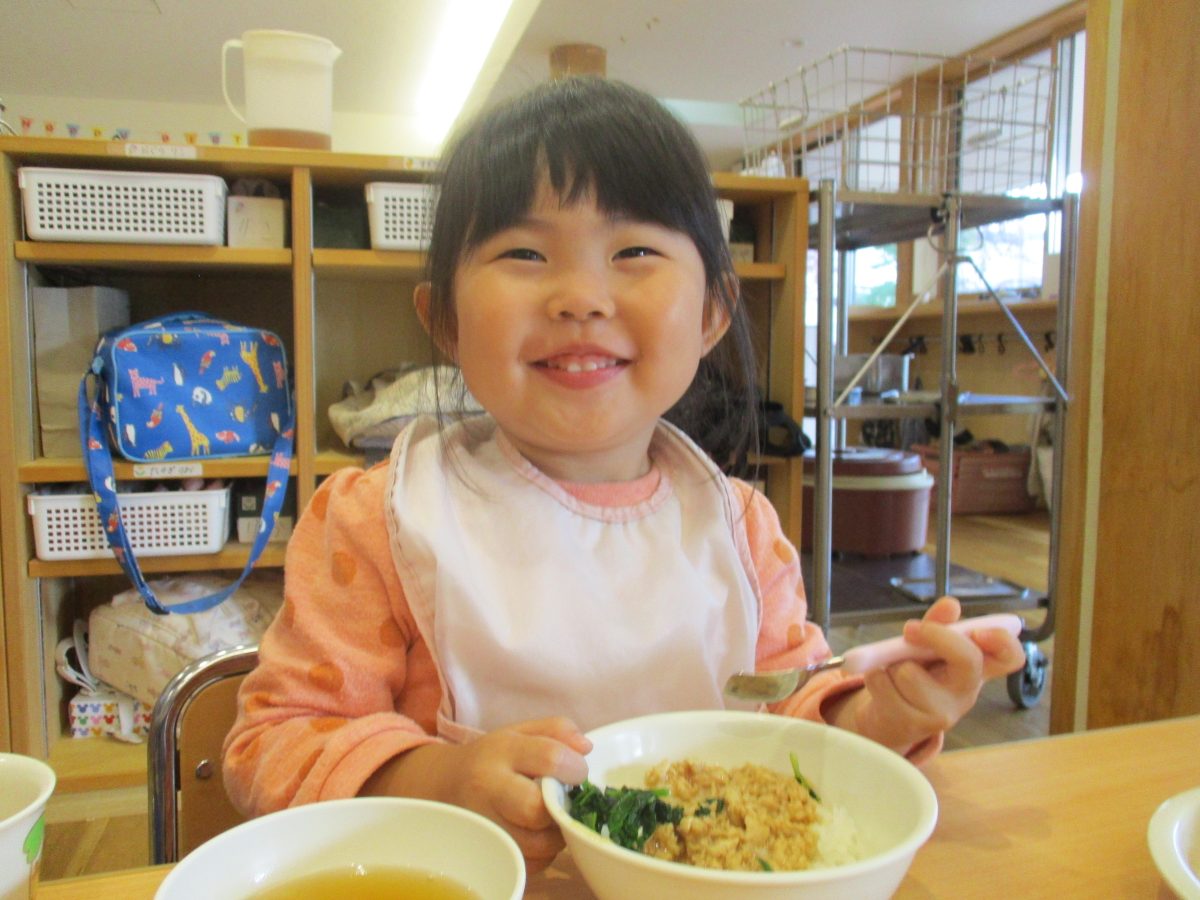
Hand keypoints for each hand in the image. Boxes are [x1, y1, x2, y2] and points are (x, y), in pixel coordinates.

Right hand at [361, 717, 590, 872]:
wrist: (444, 785)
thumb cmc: (492, 758)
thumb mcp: (521, 732)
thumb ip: (557, 730)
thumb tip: (585, 749)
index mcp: (501, 752)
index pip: (550, 758)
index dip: (575, 768)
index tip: (577, 773)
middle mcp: (487, 788)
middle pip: (537, 809)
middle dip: (560, 807)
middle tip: (563, 800)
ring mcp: (484, 824)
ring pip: (537, 844)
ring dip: (556, 833)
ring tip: (551, 816)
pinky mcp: (489, 853)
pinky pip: (532, 863)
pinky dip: (545, 852)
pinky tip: (537, 832)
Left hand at [831, 597, 1025, 752]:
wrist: (889, 716)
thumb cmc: (916, 674)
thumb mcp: (927, 646)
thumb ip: (938, 624)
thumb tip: (950, 605)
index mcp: (976, 668)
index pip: (1010, 657)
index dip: (1003, 642)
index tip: (979, 630)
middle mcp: (966, 692)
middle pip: (968, 660)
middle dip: (937, 636)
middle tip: (910, 628)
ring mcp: (942, 714)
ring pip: (910, 673)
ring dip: (893, 663)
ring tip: (894, 670)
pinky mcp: (912, 724)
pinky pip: (884, 683)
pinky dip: (875, 676)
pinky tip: (884, 685)